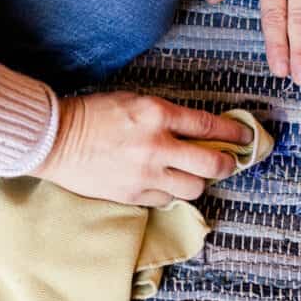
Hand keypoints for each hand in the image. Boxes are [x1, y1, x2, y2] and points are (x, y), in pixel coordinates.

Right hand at [32, 92, 252, 206]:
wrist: (56, 138)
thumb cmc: (95, 114)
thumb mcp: (136, 101)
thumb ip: (168, 117)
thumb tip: (199, 132)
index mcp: (158, 114)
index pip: (210, 126)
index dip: (234, 134)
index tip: (245, 137)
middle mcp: (157, 146)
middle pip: (211, 164)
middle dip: (226, 163)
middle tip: (228, 161)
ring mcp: (145, 174)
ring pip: (194, 188)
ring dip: (198, 181)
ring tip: (192, 173)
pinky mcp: (133, 195)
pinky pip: (167, 199)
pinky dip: (171, 191)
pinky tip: (164, 182)